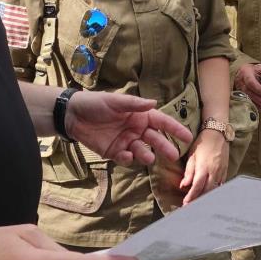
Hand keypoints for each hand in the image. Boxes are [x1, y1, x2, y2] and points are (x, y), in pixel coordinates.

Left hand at [66, 91, 192, 164]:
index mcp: (139, 115)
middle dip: (165, 146)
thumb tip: (154, 103)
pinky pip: (125, 158)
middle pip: (155, 139)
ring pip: (142, 151)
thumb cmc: (95, 103)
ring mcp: (126, 141)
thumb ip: (134, 104)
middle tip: (174, 155)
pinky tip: (126, 155)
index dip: (174, 129)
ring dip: (146, 155)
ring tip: (149, 157)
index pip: (161, 122)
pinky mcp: (114, 152)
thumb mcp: (115, 101)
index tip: (188, 137)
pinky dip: (128, 159)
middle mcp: (136, 129)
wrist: (73, 115)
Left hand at [180, 130, 228, 204]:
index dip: (191, 197)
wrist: (217, 133)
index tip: (186, 205)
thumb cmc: (202, 143)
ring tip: (200, 204)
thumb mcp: (192, 155)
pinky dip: (215, 192)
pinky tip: (210, 196)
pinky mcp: (225, 171)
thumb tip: (183, 185)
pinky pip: (221, 185)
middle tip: (192, 208)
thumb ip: (189, 171)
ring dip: (207, 197)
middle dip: (199, 200)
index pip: (197, 187)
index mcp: (203, 167)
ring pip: (215, 190)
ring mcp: (221, 172)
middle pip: (207, 191)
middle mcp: (214, 171)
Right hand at [234, 63, 260, 109]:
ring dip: (255, 102)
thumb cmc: (253, 70)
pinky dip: (253, 105)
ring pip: (246, 97)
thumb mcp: (260, 68)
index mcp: (246, 73)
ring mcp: (239, 88)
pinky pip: (245, 100)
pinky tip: (260, 108)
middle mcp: (241, 81)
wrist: (242, 71)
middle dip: (257, 97)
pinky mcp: (240, 94)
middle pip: (248, 91)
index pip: (250, 81)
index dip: (257, 88)